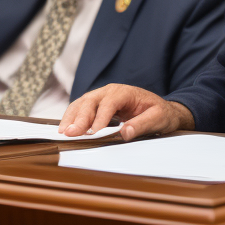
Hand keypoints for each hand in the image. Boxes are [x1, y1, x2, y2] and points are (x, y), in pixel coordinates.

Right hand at [58, 84, 193, 141]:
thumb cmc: (160, 113)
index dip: (100, 118)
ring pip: (81, 104)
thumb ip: (143, 124)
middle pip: (90, 101)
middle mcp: (109, 91)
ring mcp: (100, 97)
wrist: (161, 110)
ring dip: (71, 118)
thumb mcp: (158, 118)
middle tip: (71, 133)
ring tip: (63, 132)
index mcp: (124, 92)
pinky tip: (65, 129)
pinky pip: (80, 109)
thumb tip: (125, 133)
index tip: (94, 133)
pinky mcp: (96, 106)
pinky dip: (71, 118)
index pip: (109, 103)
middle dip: (80, 118)